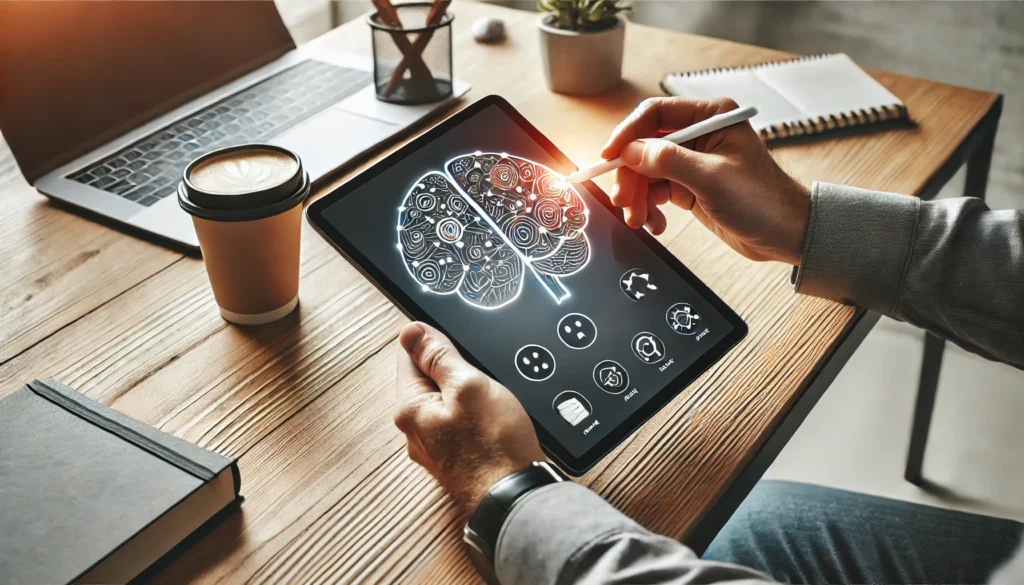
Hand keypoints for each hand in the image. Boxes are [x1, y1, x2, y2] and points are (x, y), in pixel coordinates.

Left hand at [394, 322, 545, 512]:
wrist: (516, 496)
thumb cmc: (494, 446)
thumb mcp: (468, 385)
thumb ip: (438, 356)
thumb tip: (411, 331)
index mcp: (409, 409)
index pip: (409, 356)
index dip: (435, 342)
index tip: (458, 346)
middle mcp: (415, 431)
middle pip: (427, 380)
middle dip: (453, 371)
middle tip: (479, 379)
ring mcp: (435, 447)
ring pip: (445, 402)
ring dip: (465, 394)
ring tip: (488, 401)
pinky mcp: (455, 457)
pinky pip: (458, 422)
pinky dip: (473, 415)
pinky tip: (491, 420)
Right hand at [602, 97, 811, 264]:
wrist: (785, 234)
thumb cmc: (763, 200)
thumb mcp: (712, 178)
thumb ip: (669, 161)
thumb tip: (630, 151)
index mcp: (711, 116)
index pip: (654, 114)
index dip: (627, 134)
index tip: (608, 156)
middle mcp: (699, 134)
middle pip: (644, 147)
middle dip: (631, 176)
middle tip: (625, 202)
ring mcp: (692, 161)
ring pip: (645, 172)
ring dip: (637, 197)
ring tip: (640, 220)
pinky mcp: (688, 185)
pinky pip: (655, 191)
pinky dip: (649, 208)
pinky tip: (655, 224)